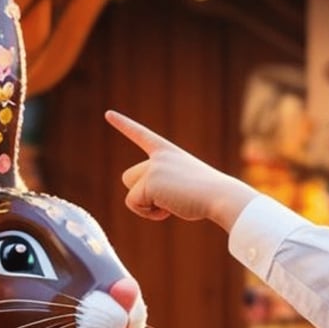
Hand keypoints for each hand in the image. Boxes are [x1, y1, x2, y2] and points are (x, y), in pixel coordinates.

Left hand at [105, 111, 257, 230]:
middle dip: (141, 194)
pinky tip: (169, 209)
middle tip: (167, 201)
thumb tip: (148, 200)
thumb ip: (164, 185)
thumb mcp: (185, 184)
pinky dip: (149, 213)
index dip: (124, 125)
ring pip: (130, 193)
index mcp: (168, 152)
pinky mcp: (149, 183)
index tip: (108, 114)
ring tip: (170, 204)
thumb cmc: (209, 195)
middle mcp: (157, 157)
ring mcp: (153, 168)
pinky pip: (134, 204)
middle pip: (128, 178)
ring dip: (145, 205)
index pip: (141, 135)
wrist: (220, 196)